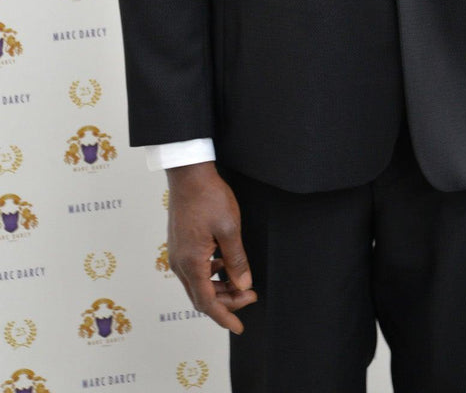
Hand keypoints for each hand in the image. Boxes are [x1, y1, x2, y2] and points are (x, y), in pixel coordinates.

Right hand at [166, 162, 256, 332]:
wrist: (189, 174)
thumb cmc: (209, 197)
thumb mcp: (229, 229)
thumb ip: (236, 260)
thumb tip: (244, 286)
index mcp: (191, 262)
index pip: (207, 302)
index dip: (224, 317)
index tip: (239, 327)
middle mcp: (179, 262)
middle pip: (201, 296)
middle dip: (226, 302)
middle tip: (251, 296)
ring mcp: (177, 253)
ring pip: (197, 283)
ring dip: (219, 288)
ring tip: (242, 282)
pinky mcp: (180, 244)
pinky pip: (194, 269)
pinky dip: (211, 274)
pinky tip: (225, 264)